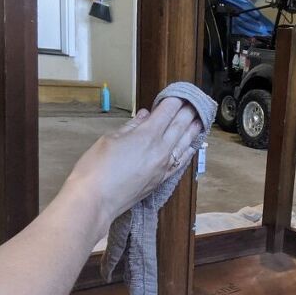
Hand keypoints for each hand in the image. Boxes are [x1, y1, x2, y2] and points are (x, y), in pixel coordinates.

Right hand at [64, 98, 202, 235]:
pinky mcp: (161, 180)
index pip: (168, 111)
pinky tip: (192, 145)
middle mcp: (161, 149)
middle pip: (180, 125)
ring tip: (200, 118)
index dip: (175, 99)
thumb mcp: (110, 139)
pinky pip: (181, 161)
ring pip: (185, 143)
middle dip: (189, 111)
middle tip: (195, 101)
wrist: (95, 202)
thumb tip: (144, 116)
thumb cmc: (96, 169)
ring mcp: (163, 166)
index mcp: (147, 134)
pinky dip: (188, 150)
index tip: (179, 92)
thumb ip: (131, 126)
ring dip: (193, 129)